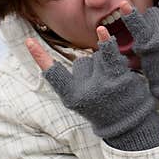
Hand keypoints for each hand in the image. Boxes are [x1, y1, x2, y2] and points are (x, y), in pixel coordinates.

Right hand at [25, 28, 158, 149]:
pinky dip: (106, 41)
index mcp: (71, 97)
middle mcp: (84, 90)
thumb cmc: (104, 110)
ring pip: (98, 57)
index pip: (53, 74)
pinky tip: (101, 32)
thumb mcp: (82, 102)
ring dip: (107, 65)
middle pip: (83, 61)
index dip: (40, 57)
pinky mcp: (118, 78)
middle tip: (104, 89)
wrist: (130, 126)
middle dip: (93, 70)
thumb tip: (81, 59)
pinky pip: (109, 54)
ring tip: (115, 83)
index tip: (29, 41)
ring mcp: (101, 84)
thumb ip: (75, 82)